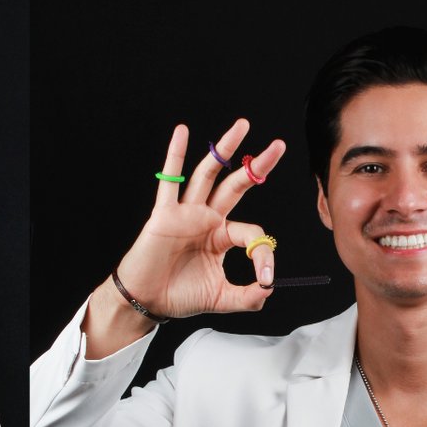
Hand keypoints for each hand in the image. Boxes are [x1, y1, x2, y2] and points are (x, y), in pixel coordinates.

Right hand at [114, 119, 285, 318]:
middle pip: (237, 185)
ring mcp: (187, 212)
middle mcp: (207, 218)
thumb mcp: (221, 299)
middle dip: (258, 165)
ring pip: (209, 174)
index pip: (252, 233)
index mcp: (222, 236)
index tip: (267, 276)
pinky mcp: (165, 214)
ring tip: (243, 126)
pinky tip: (182, 131)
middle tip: (279, 145)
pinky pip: (170, 180)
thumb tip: (270, 289)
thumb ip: (247, 297)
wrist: (147, 300)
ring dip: (225, 149)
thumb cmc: (180, 296)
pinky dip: (175, 155)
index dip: (263, 253)